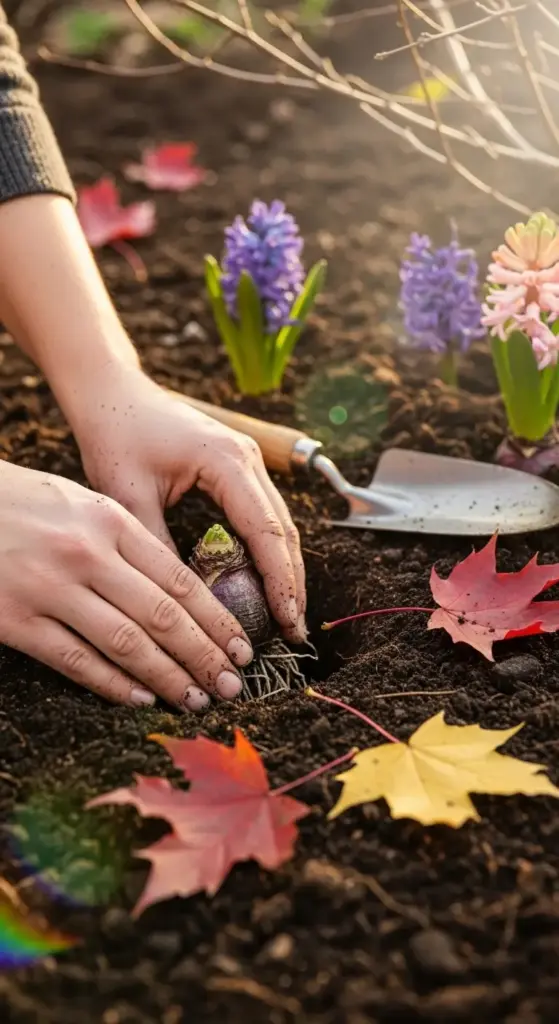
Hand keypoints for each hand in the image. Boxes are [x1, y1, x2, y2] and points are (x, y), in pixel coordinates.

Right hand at [0, 461, 256, 709]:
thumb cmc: (21, 500)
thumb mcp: (80, 501)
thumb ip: (125, 538)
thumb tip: (177, 587)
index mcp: (109, 521)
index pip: (178, 579)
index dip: (217, 619)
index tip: (243, 647)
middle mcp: (86, 555)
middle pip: (162, 616)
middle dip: (205, 656)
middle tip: (233, 686)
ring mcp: (49, 589)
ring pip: (126, 644)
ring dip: (169, 677)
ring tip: (197, 699)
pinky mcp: (14, 620)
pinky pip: (75, 660)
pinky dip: (113, 684)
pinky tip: (143, 698)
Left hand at [71, 364, 306, 643]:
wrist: (111, 392)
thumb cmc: (115, 434)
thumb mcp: (129, 495)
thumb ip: (157, 547)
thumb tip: (183, 605)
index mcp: (226, 460)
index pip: (266, 530)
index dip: (280, 580)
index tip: (287, 621)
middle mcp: (248, 458)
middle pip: (285, 529)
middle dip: (292, 582)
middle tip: (295, 631)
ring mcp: (248, 460)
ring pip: (280, 522)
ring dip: (285, 569)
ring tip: (287, 615)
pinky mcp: (238, 466)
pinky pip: (264, 514)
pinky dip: (269, 550)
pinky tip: (265, 582)